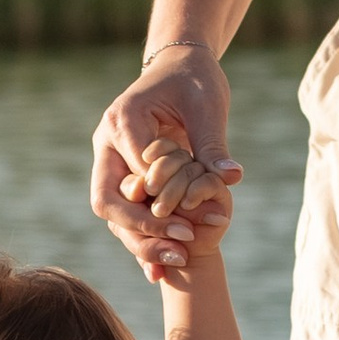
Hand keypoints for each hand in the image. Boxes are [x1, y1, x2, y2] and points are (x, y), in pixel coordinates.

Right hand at [91, 46, 241, 281]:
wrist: (180, 67)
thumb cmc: (195, 81)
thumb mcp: (208, 107)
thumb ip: (213, 144)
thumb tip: (231, 178)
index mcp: (122, 122)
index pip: (133, 177)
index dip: (160, 207)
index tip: (190, 229)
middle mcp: (107, 144)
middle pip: (108, 201)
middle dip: (141, 232)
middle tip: (179, 252)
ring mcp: (111, 161)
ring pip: (114, 214)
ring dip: (142, 242)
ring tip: (178, 263)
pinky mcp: (123, 175)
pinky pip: (127, 212)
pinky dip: (143, 239)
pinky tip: (161, 271)